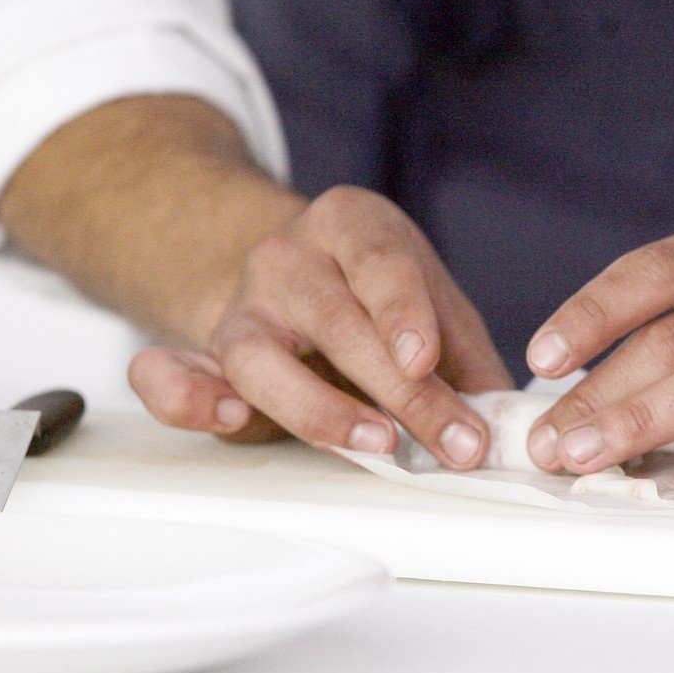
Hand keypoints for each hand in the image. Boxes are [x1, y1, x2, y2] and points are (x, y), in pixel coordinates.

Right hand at [127, 185, 512, 465]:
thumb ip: (468, 361)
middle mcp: (288, 257)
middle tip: (453, 441)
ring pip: (259, 357)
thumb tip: (503, 422)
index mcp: (352, 226)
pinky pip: (170, 375)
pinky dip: (185, 399)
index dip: (402, 313)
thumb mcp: (435, 310)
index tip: (425, 362)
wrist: (299, 283)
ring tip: (375, 446)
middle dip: (402, 393)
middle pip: (336, 323)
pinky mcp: (206, 356)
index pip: (378, 262)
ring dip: (319, 410)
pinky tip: (225, 419)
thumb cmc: (379, 301)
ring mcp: (242, 306)